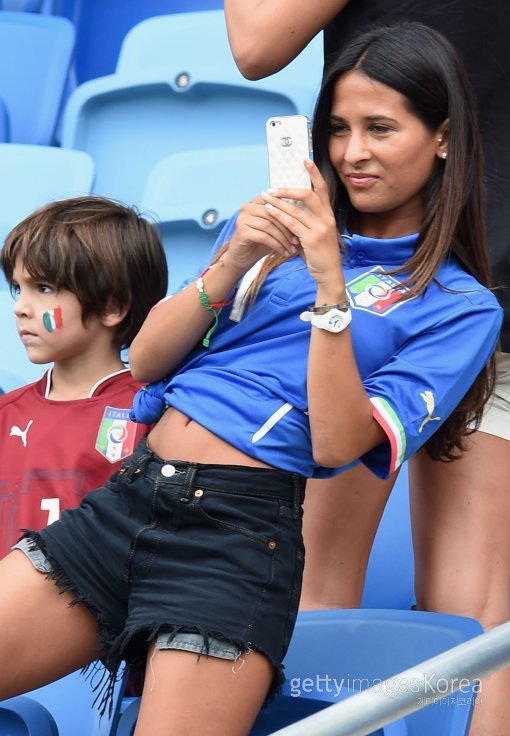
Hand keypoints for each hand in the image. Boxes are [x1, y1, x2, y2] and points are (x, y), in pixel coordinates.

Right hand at [226, 194, 298, 271]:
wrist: (241, 257)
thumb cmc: (260, 242)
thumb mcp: (273, 227)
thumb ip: (283, 218)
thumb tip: (305, 214)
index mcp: (255, 201)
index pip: (276, 202)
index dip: (290, 214)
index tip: (302, 226)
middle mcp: (247, 207)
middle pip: (273, 214)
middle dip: (287, 228)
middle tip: (297, 241)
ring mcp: (242, 218)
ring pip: (269, 226)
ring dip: (283, 239)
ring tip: (291, 248)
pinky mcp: (241, 231)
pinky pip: (264, 237)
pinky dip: (276, 245)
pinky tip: (284, 252)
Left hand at [260, 160, 343, 287]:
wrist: (329, 273)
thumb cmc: (320, 254)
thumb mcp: (316, 234)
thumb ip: (306, 221)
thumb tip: (289, 208)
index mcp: (328, 215)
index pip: (322, 189)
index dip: (314, 174)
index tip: (305, 160)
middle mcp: (326, 218)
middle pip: (307, 195)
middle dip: (288, 189)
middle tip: (272, 189)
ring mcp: (320, 228)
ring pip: (296, 209)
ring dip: (278, 202)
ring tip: (265, 198)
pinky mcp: (311, 238)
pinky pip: (291, 223)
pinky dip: (279, 216)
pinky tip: (269, 212)